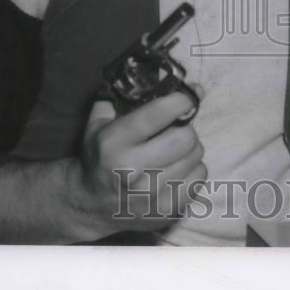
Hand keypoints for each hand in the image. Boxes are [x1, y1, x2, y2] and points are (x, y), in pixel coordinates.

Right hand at [72, 86, 206, 235]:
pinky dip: (193, 168)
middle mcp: (132, 171)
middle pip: (185, 138)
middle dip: (185, 127)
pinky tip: (177, 168)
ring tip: (175, 148)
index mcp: (113, 144)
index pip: (158, 114)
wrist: (89, 204)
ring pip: (196, 157)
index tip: (188, 94)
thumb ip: (124, 97)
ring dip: (190, 147)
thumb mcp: (97, 122)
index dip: (181, 100)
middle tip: (177, 127)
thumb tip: (165, 78)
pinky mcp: (166, 211)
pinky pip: (200, 177)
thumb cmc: (98, 156)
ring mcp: (151, 195)